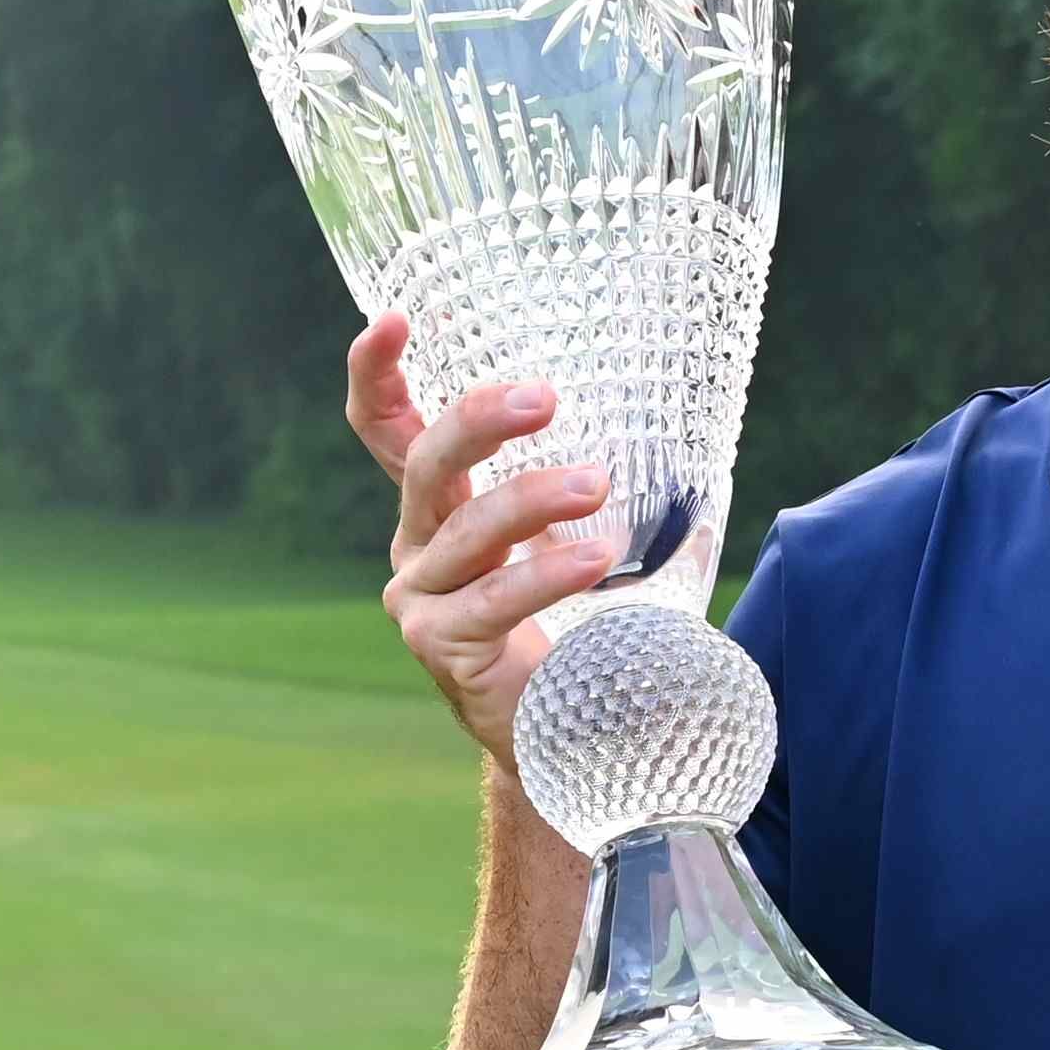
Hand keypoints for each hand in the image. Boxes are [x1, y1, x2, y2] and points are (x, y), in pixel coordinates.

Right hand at [349, 312, 612, 763]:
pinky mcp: (443, 647)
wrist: (578, 731)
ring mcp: (422, 599)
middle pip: (426, 463)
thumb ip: (596, 481)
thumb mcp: (583, 534)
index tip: (397, 318)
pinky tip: (596, 558)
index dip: (378, 372)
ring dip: (535, 497)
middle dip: (480, 418)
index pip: (388, 429)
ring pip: (469, 528)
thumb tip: (671, 410)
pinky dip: (547, 572)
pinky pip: (494, 599)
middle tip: (546, 398)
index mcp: (442, 507)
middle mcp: (419, 546)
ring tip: (596, 485)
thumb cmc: (585, 621)